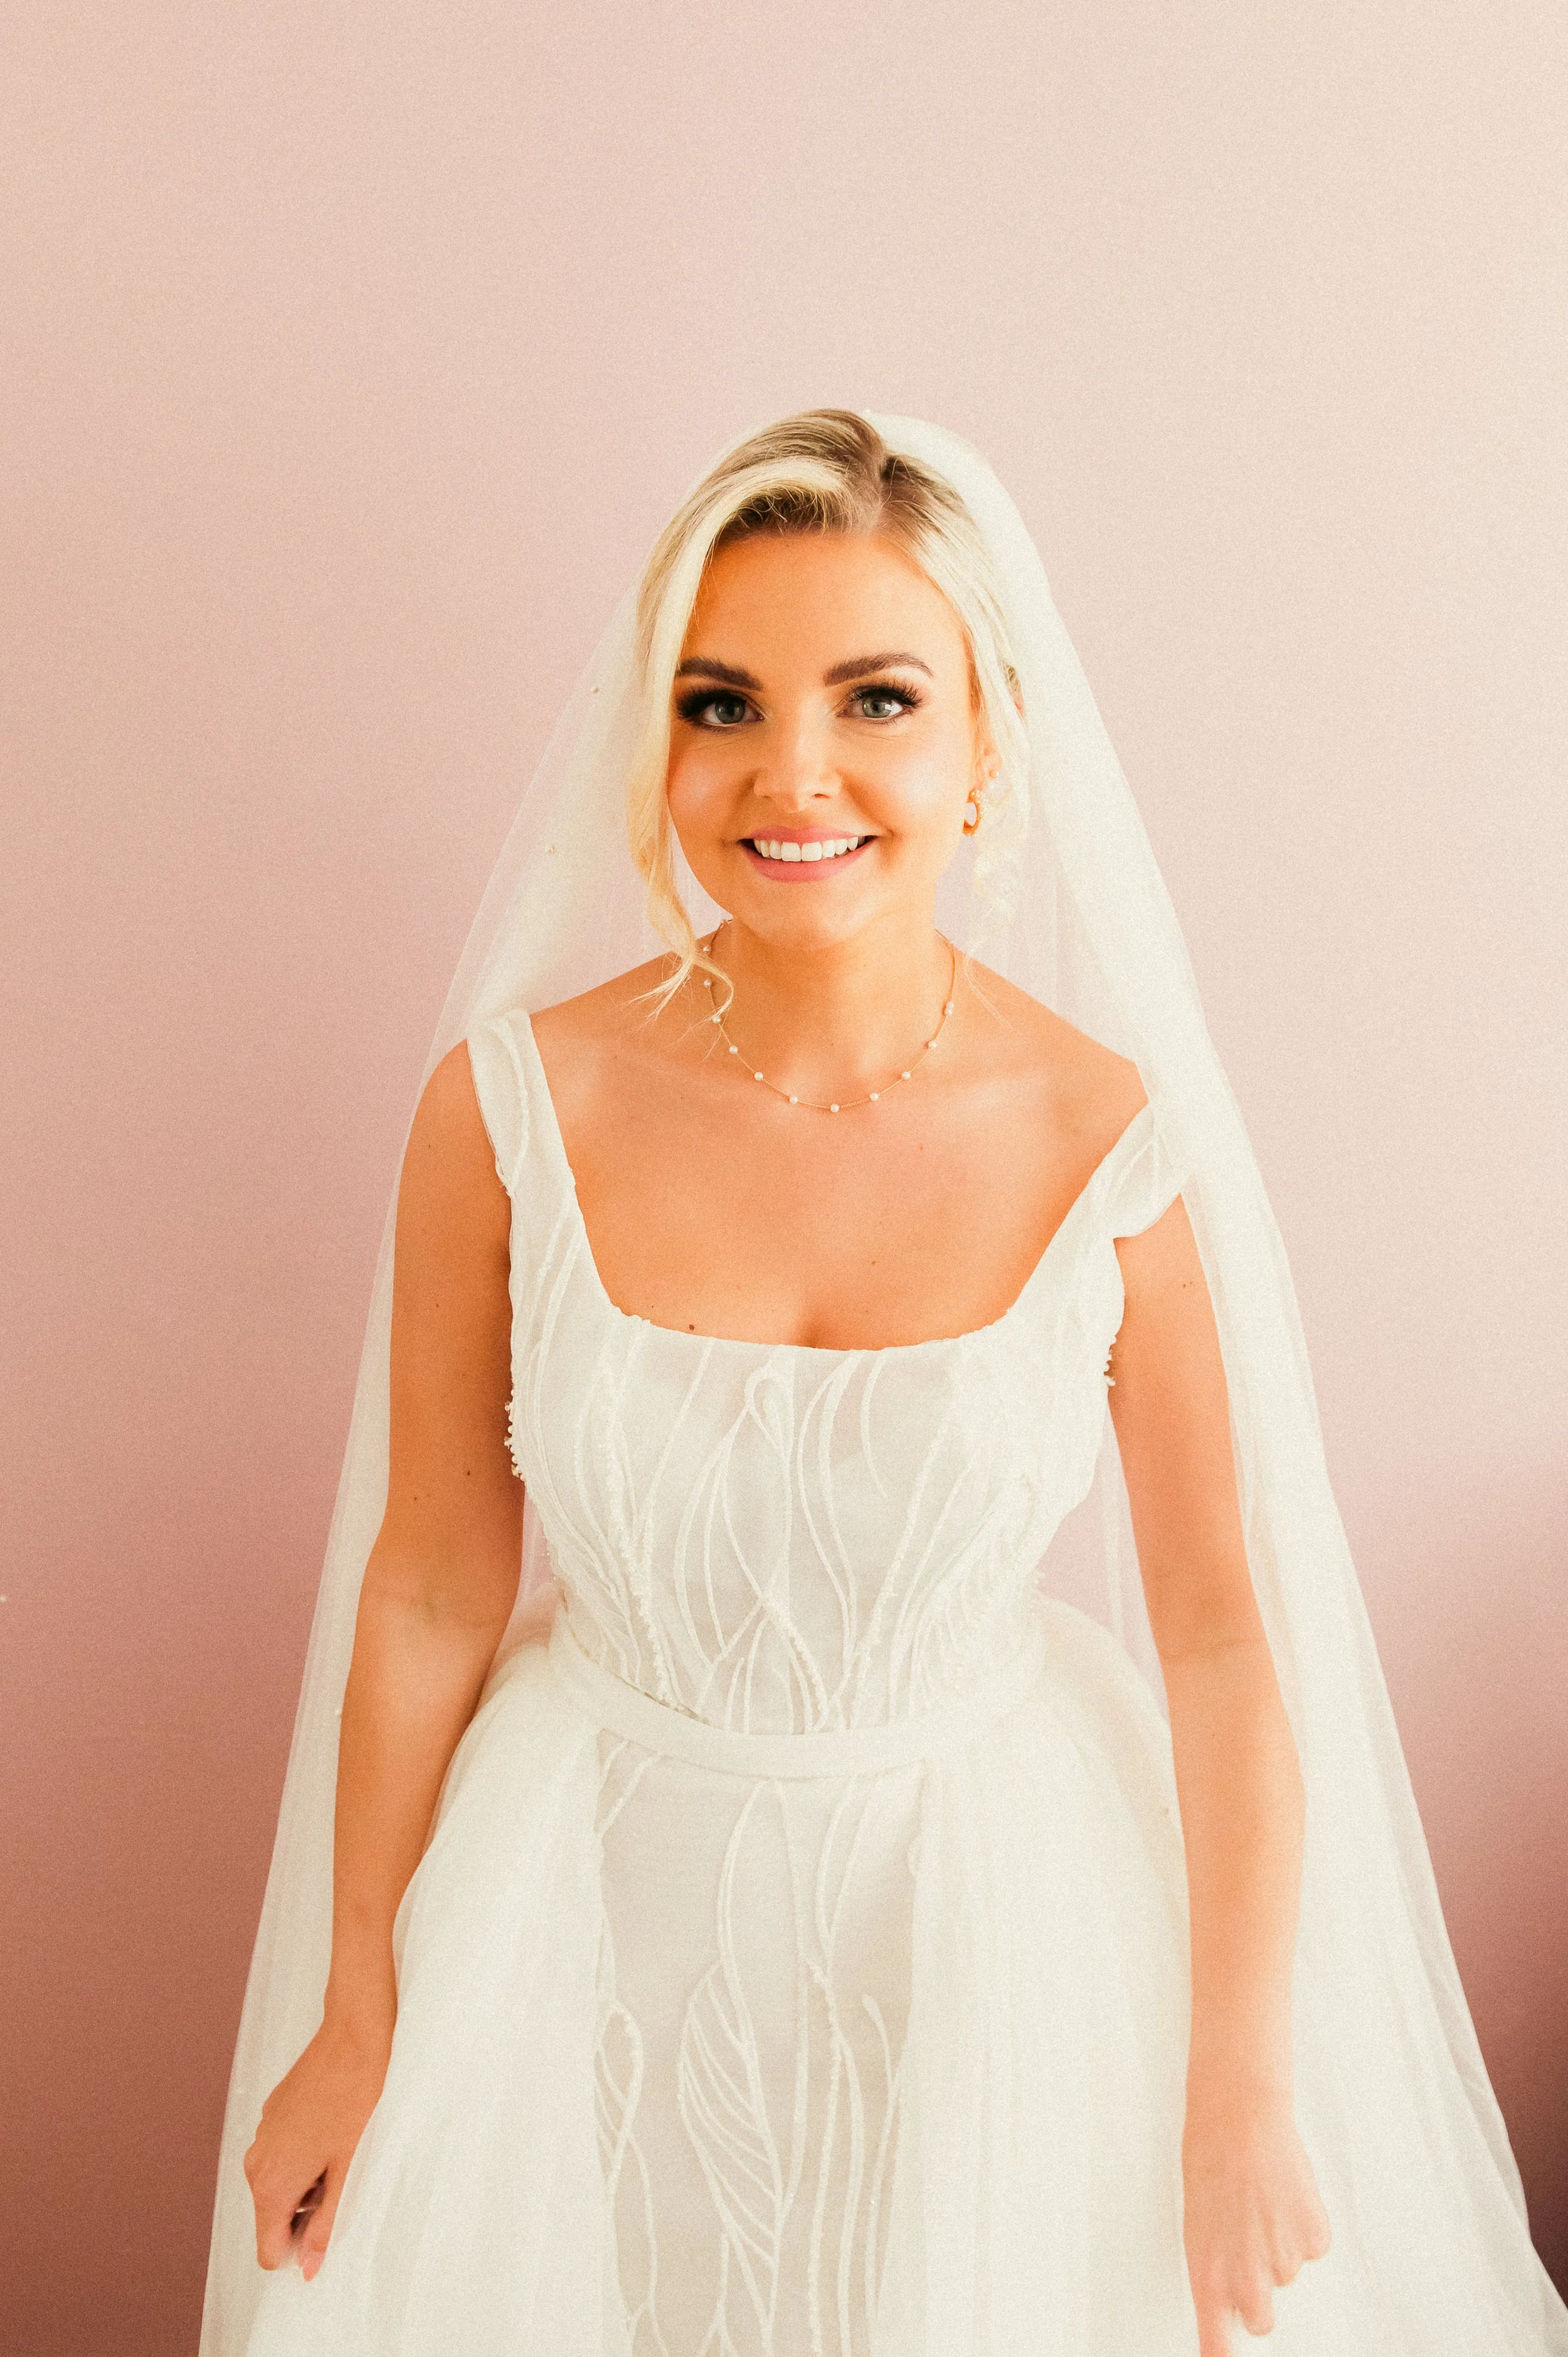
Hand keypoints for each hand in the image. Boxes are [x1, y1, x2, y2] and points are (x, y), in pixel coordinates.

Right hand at [243, 2013, 392, 2281]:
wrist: (353, 2037)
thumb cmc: (358, 2101)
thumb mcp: (348, 2171)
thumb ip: (325, 2225)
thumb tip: (308, 2269)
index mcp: (270, 2185)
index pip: (268, 2252)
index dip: (300, 2250)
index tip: (329, 2224)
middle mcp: (254, 2164)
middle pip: (274, 2217)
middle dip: (307, 2211)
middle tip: (342, 2177)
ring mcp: (260, 2136)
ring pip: (279, 2185)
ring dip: (307, 2182)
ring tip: (340, 2148)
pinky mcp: (269, 2114)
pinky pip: (281, 2154)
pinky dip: (303, 2153)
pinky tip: (331, 2125)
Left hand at [1182, 2086, 1330, 2352]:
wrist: (1239, 2118)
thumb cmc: (1209, 2162)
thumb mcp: (1198, 2225)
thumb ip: (1217, 2268)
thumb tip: (1233, 2293)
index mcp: (1209, 2278)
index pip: (1218, 2344)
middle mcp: (1248, 2282)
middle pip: (1261, 2320)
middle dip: (1258, 2292)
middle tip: (1246, 2244)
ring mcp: (1285, 2263)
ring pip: (1286, 2272)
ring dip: (1277, 2246)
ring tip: (1259, 2201)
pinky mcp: (1314, 2241)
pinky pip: (1310, 2246)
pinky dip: (1300, 2225)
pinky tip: (1283, 2194)